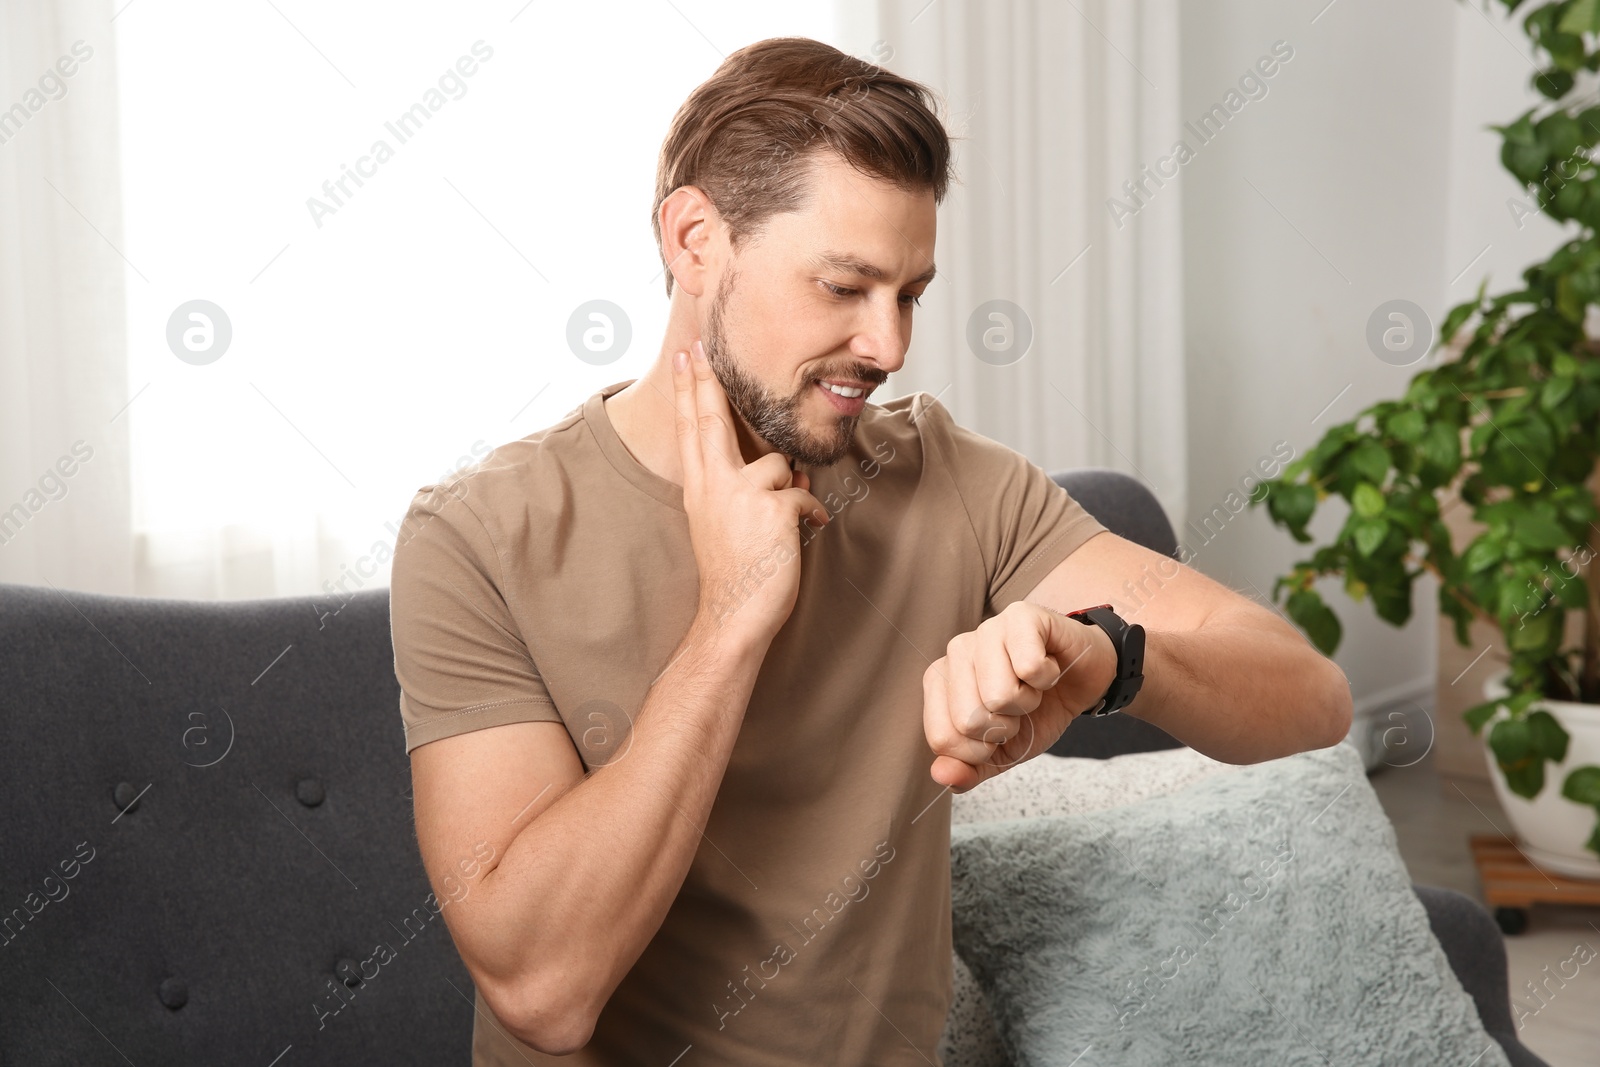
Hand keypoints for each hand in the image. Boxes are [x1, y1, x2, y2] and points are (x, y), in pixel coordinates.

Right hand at [673, 339, 828, 646]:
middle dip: (705, 380)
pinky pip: (805, 493)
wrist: (734, 615)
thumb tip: (790, 467)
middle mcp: (714, 486)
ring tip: (785, 523)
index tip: (687, 358)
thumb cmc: (735, 575)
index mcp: (700, 489)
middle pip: (710, 420)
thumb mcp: (731, 524)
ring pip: (779, 463)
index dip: (690, 391)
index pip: (692, 430)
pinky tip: (808, 532)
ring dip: (792, 489)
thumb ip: (754, 489)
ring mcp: (742, 494)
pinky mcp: (772, 508)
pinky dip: (812, 513)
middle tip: (699, 348)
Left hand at [923, 601, 1117, 791]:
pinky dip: (1048, 679)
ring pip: (1000, 695)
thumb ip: (969, 769)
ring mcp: (986, 629)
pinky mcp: (1021, 615)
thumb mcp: (1002, 752)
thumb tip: (943, 776)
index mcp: (939, 682)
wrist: (1082, 680)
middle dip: (1006, 727)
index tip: (999, 732)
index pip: (942, 739)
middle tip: (1019, 707)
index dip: (980, 751)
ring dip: (1028, 702)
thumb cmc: (1038, 711)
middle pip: (969, 720)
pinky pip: (1030, 667)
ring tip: (1033, 686)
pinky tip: (1048, 666)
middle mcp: (955, 651)